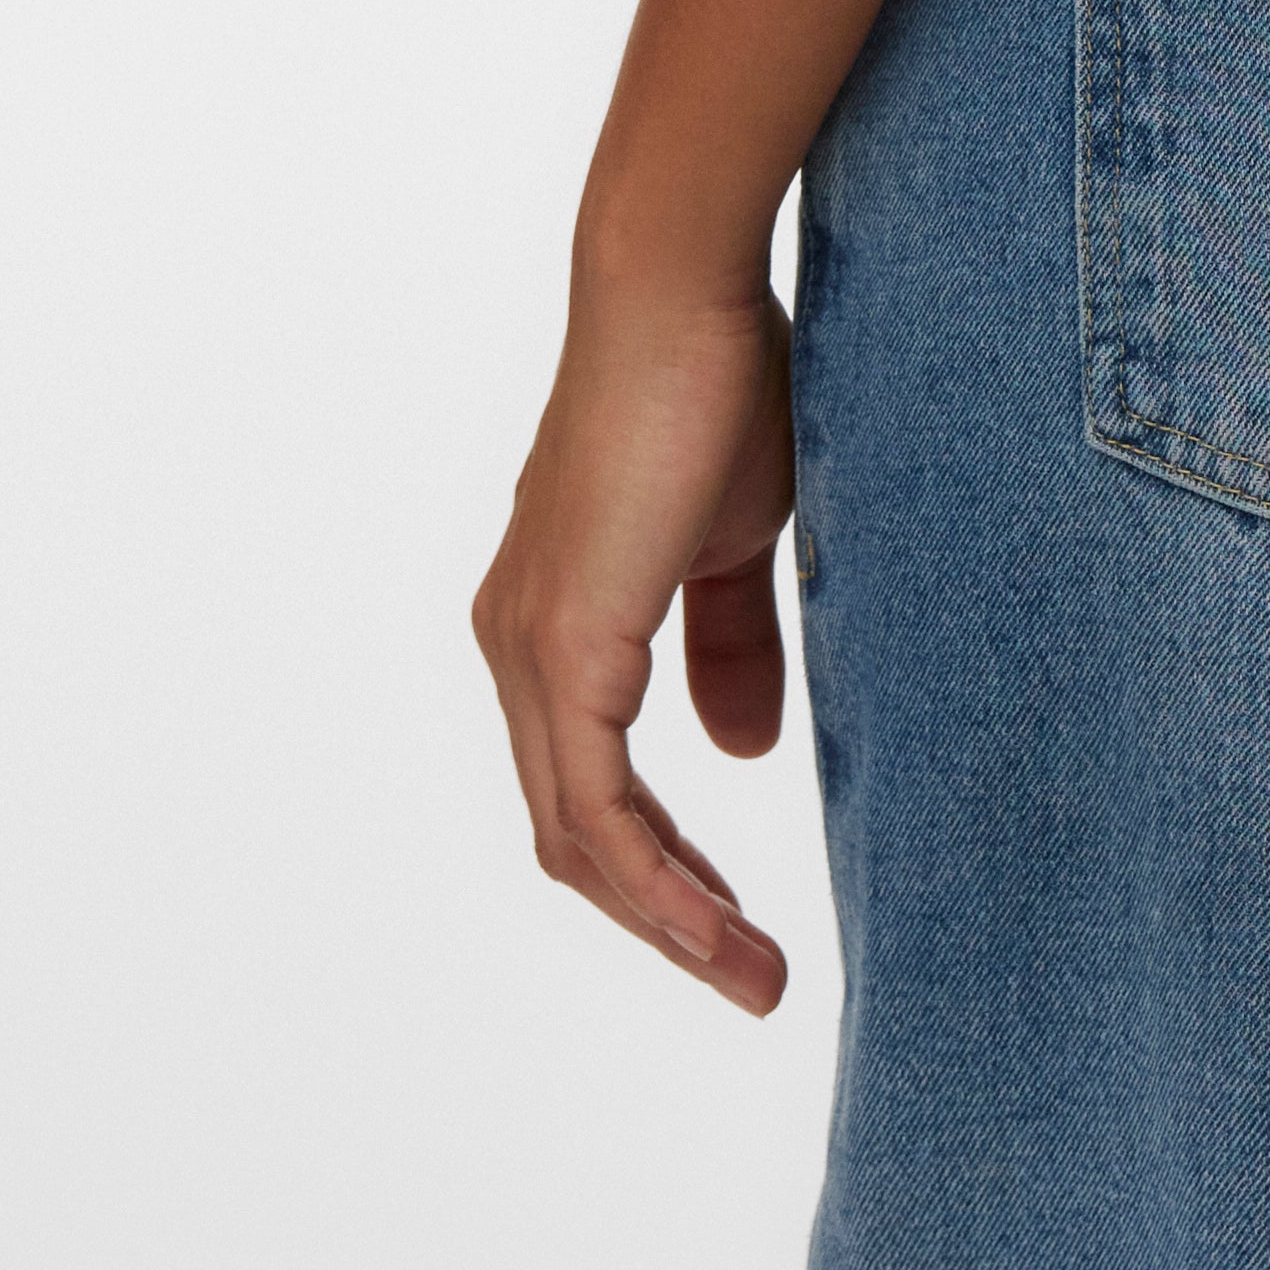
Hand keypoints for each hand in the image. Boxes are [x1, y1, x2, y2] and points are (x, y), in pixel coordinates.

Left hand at [472, 272, 799, 1014]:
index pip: (590, 783)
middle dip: (664, 915)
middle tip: (750, 974)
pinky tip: (711, 923)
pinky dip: (654, 880)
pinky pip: (597, 808)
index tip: (738, 917)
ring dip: (667, 921)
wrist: (679, 292)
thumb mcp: (738, 539)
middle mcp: (516, 649)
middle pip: (573, 833)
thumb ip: (731, 645)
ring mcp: (530, 652)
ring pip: (578, 838)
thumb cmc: (713, 387)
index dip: (663, 860)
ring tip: (753, 977)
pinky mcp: (563, 649)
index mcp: (553, 622)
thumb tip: (741, 751)